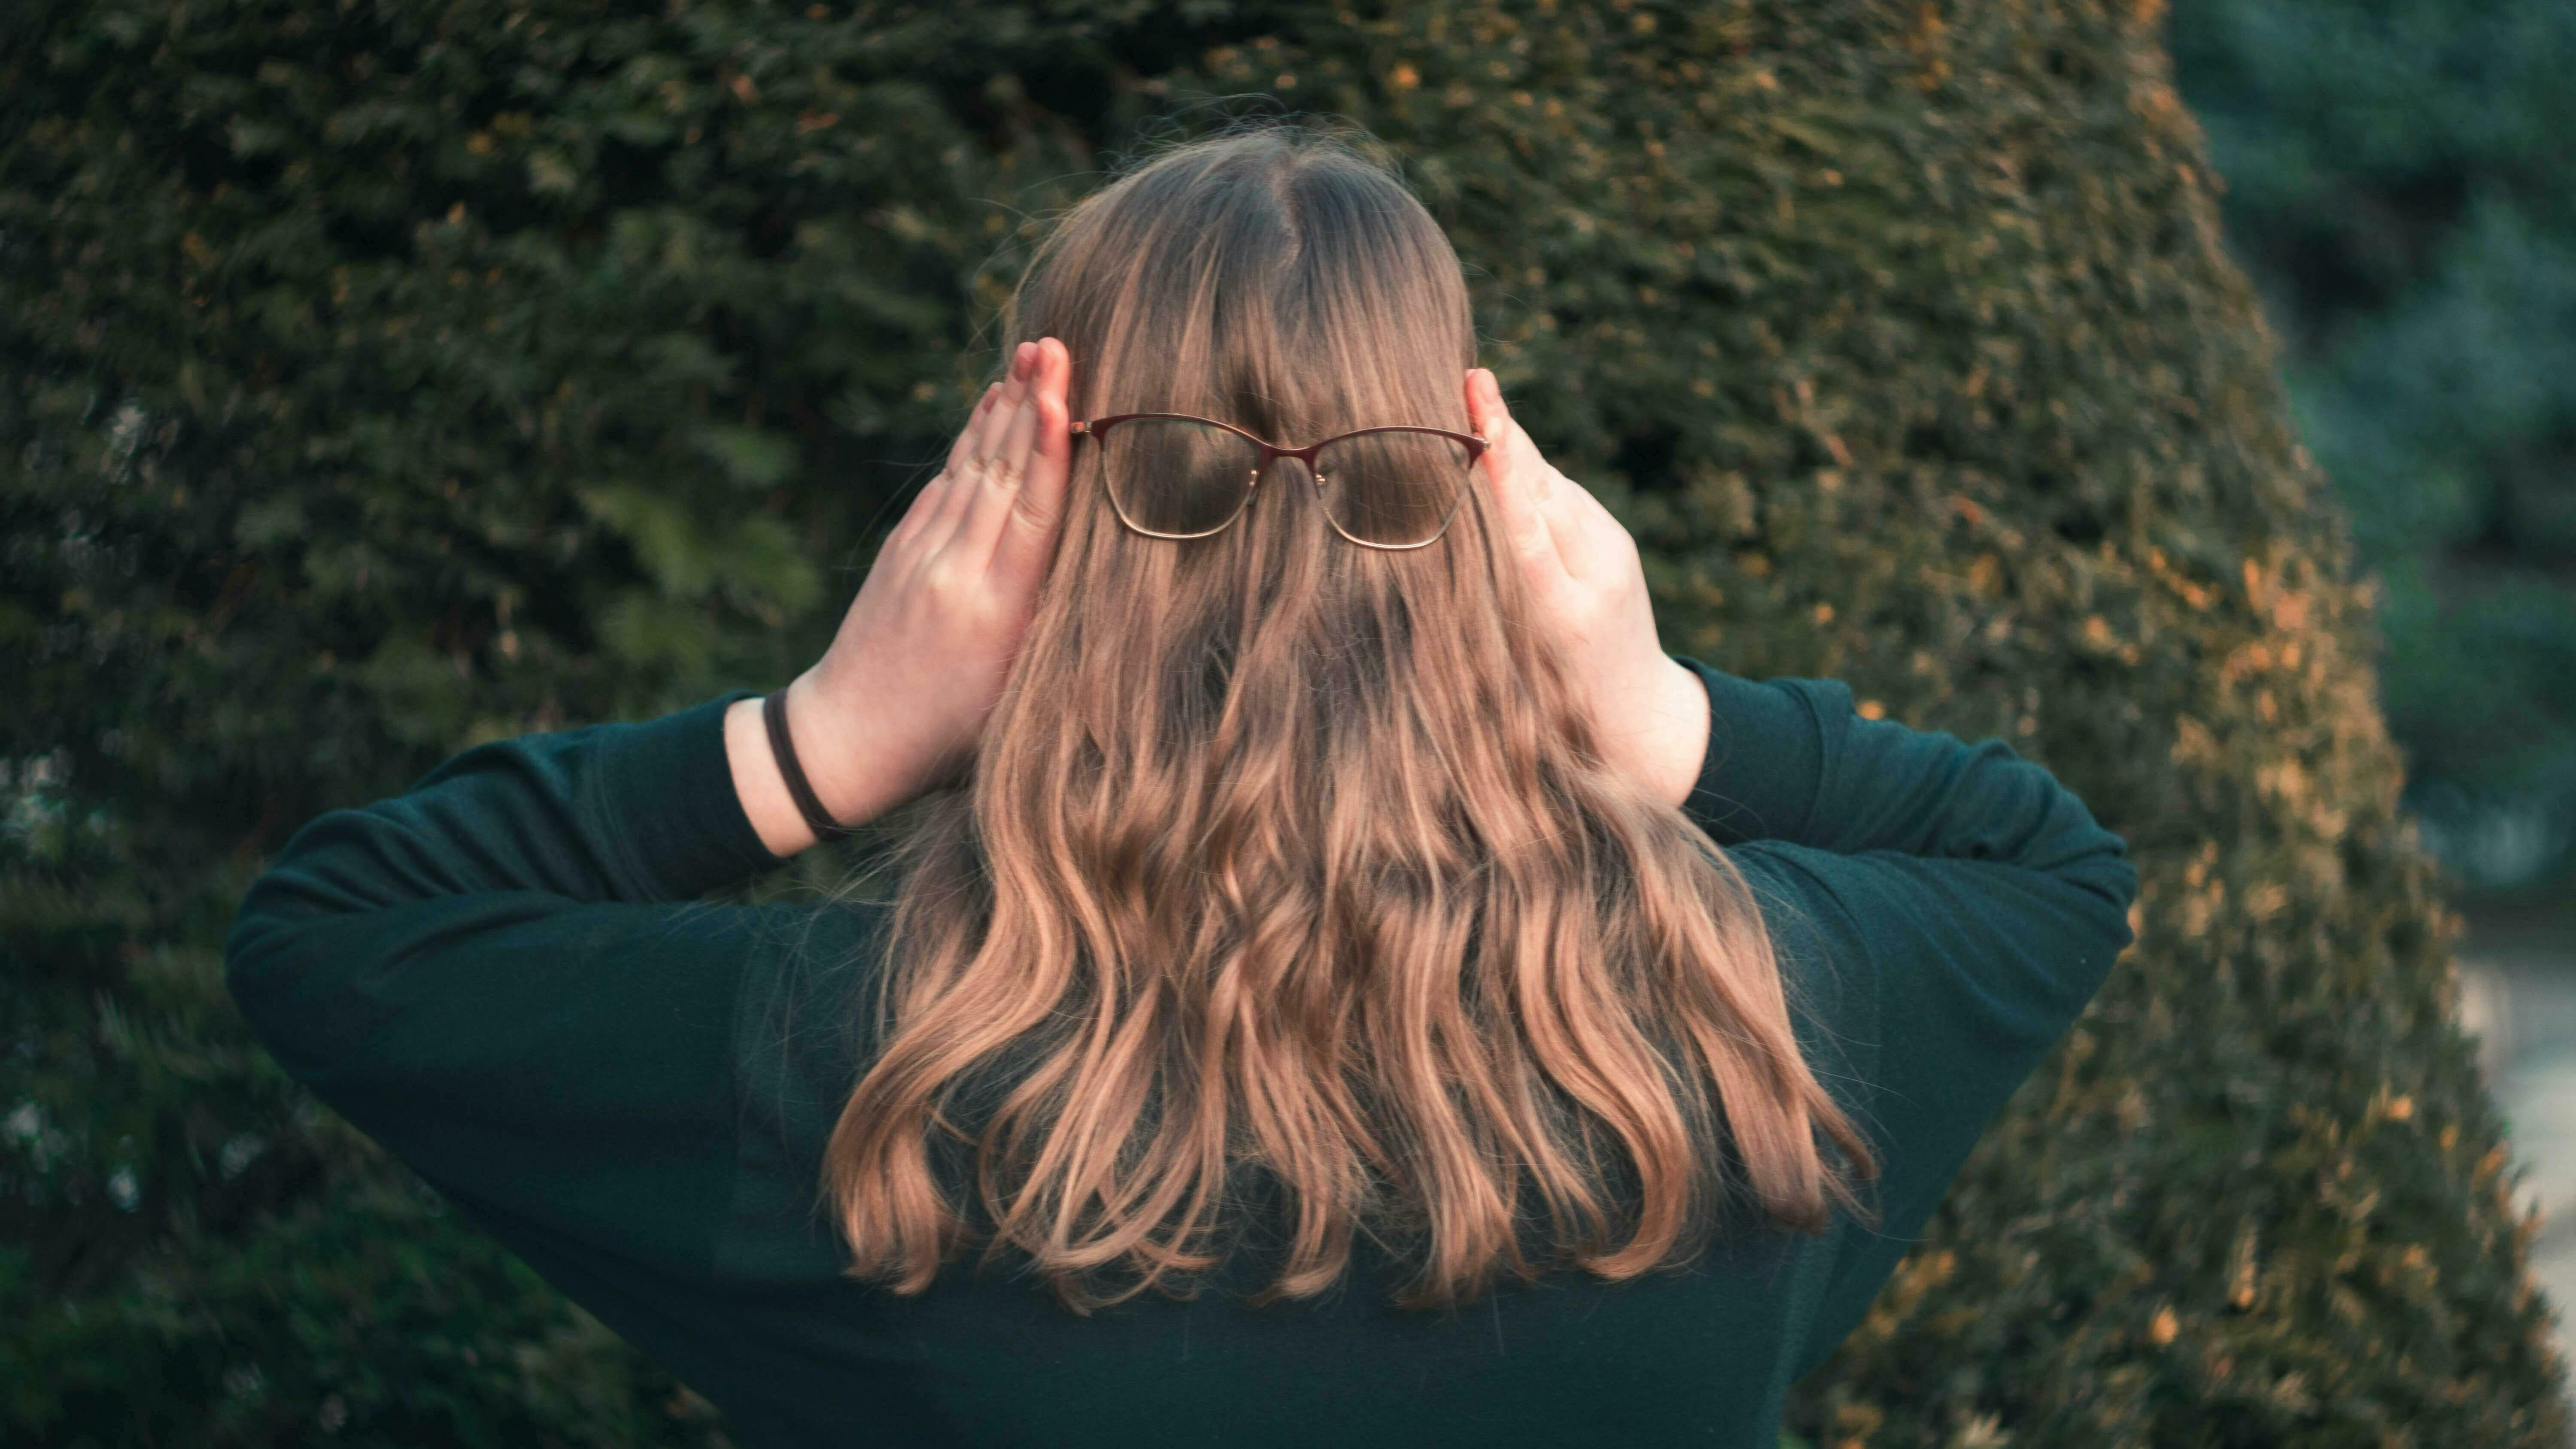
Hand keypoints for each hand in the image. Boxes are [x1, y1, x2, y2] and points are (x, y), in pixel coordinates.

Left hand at [728, 337, 1072, 855]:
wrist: (845, 741)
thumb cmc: (947, 740)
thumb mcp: (1013, 700)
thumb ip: (1047, 631)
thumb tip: (1095, 571)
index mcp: (992, 613)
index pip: (1031, 517)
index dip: (1049, 455)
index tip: (1062, 400)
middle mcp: (955, 572)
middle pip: (1002, 475)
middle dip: (1030, 406)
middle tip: (1055, 345)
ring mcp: (922, 556)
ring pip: (973, 468)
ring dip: (1003, 409)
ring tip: (1031, 356)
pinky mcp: (901, 551)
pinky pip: (945, 483)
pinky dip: (971, 441)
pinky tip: (990, 407)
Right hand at [1463, 368, 1709, 808]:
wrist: (1644, 723)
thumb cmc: (1566, 713)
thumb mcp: (1523, 675)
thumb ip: (1496, 607)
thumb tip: (1449, 550)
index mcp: (1564, 612)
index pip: (1526, 522)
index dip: (1503, 467)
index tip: (1484, 413)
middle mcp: (1594, 572)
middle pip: (1539, 489)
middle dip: (1504, 436)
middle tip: (1469, 377)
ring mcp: (1611, 554)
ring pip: (1550, 489)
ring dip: (1512, 448)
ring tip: (1472, 396)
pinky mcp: (1616, 545)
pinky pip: (1563, 500)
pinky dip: (1529, 476)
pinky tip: (1502, 448)